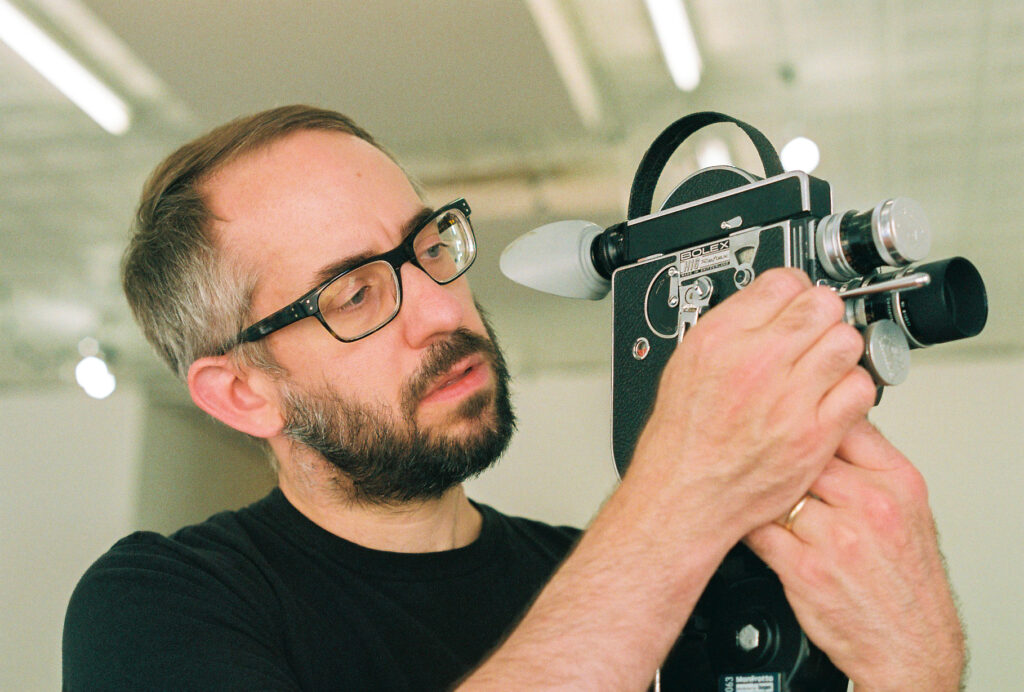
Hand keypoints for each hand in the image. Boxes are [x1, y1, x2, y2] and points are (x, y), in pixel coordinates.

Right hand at [627, 268, 876, 545]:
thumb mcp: (687, 361)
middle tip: (813, 333)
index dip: (793, 291)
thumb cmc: (683, 436)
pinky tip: (832, 395)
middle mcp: (755, 362)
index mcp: (721, 338)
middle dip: (820, 315)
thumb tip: (766, 306)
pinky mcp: (815, 433)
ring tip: (823, 364)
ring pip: (846, 341)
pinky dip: (852, 388)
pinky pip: (859, 388)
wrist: (686, 492)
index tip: (793, 304)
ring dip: (839, 349)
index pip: (782, 282)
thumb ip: (731, 328)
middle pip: (821, 305)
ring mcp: (789, 398)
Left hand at [746, 419, 965, 690]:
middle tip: (760, 458)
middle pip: (802, 452)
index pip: (842, 423)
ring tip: (749, 491)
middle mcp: (870, 504)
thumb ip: (870, 466)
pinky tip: (745, 522)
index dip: (809, 423)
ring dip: (759, 491)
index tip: (791, 425)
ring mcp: (836, 537)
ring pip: (776, 488)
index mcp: (897, 482)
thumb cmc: (907, 581)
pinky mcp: (804, 569)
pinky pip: (759, 529)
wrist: (910, 646)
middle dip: (780, 458)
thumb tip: (828, 426)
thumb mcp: (908, 509)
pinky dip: (748, 523)